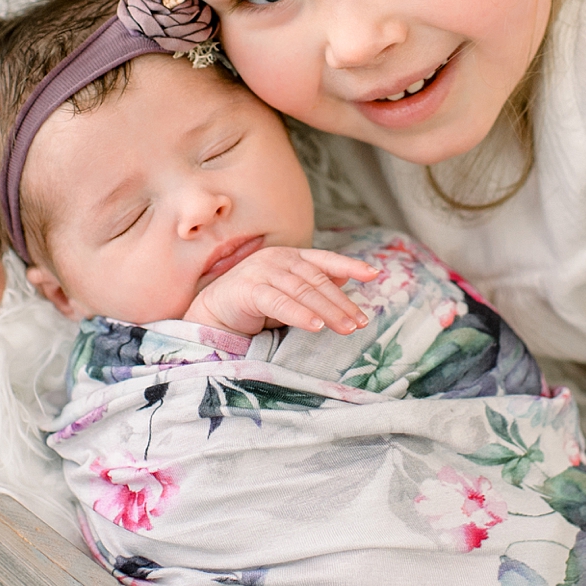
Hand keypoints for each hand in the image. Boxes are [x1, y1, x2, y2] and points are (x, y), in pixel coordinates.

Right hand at [181, 247, 379, 337]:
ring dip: (327, 311)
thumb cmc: (252, 305)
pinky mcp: (247, 289)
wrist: (210, 314)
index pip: (325, 260)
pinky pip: (279, 302)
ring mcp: (261, 271)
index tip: (374, 274)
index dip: (350, 266)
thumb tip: (347, 281)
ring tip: (346, 328)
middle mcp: (277, 259)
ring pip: (303, 291)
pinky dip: (299, 314)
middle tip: (360, 322)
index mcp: (289, 257)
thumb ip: (313, 286)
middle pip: (317, 280)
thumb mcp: (288, 295)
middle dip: (342, 302)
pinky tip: (316, 326)